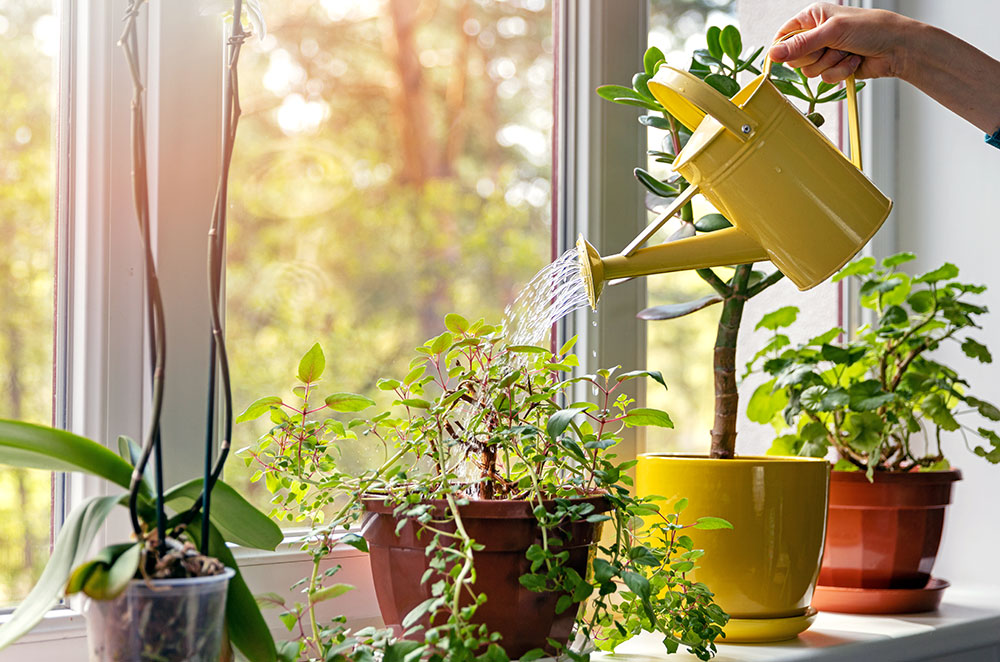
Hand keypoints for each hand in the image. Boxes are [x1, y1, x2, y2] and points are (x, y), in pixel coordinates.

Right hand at [768, 3, 916, 82]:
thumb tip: (774, 54)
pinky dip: (840, 72)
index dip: (783, 49)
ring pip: (810, 71)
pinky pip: (824, 78)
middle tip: (831, 46)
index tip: (788, 56)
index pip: (784, 36)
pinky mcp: (835, 67)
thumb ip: (801, 44)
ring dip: (830, 64)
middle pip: (795, 58)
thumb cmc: (872, 28)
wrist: (897, 47)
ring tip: (847, 52)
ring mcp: (826, 52)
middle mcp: (817, 34)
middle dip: (815, 56)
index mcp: (813, 17)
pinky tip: (853, 61)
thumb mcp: (832, 32)